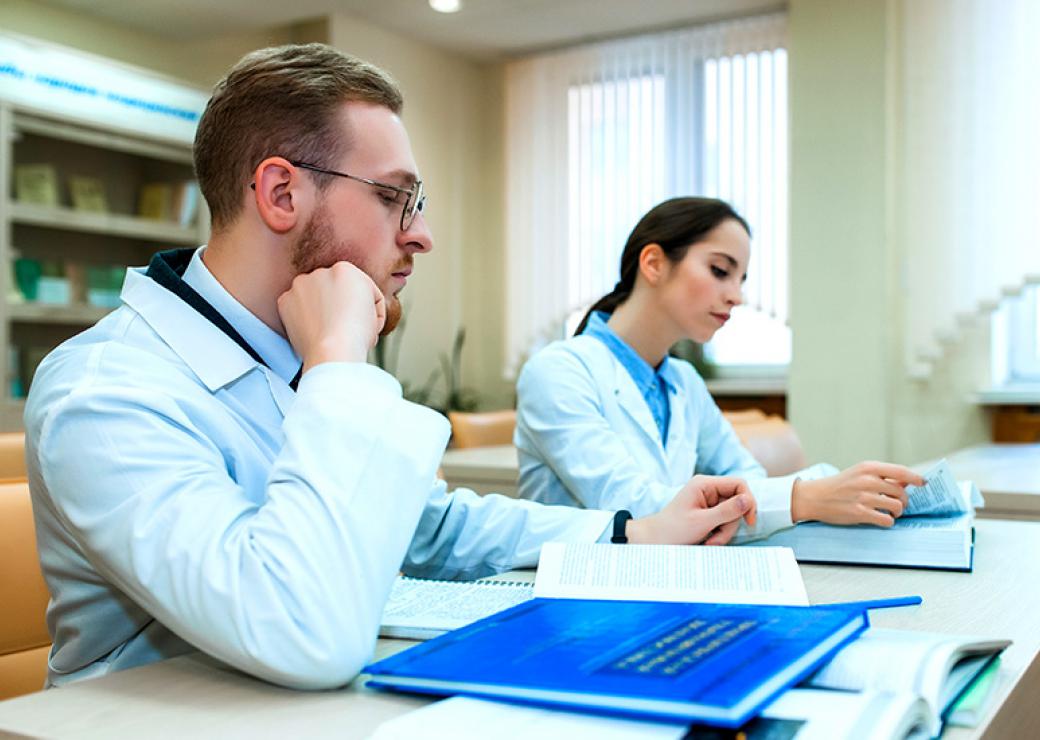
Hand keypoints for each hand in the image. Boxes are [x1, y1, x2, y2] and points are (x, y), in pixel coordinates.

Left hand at [277, 261, 386, 369]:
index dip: (367, 308)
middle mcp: (320, 271)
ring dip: (321, 310)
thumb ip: (359, 300)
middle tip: (347, 327)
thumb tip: (348, 306)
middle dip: (340, 305)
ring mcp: (299, 285)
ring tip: (331, 332)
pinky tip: (315, 331)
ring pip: (314, 298)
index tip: (365, 323)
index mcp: (345, 269)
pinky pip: (297, 309)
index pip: (358, 287)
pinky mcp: (285, 301)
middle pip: (334, 290)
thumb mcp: (373, 310)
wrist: (333, 352)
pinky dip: (303, 319)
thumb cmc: (357, 336)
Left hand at [627, 475, 756, 544]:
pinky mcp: (708, 514)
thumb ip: (727, 510)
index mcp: (705, 484)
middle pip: (737, 503)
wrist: (654, 541)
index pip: (739, 484)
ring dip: (724, 532)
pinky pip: (724, 523)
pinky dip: (719, 534)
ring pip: (732, 516)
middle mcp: (708, 490)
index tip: (749, 521)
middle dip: (730, 524)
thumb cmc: (673, 530)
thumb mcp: (702, 521)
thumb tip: (749, 499)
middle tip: (715, 538)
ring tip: (708, 541)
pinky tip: (707, 540)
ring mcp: (709, 502)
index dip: (748, 501)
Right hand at [791, 461, 924, 526]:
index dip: (916, 478)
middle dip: (905, 500)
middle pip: (901, 492)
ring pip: (896, 506)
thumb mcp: (858, 473)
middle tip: (900, 504)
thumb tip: (906, 481)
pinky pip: (886, 520)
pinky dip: (888, 521)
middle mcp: (867, 480)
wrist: (814, 497)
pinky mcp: (859, 513)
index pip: (901, 471)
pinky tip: (882, 519)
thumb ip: (881, 476)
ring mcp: (863, 497)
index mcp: (868, 468)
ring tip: (891, 512)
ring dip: (897, 512)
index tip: (923, 483)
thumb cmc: (838, 485)